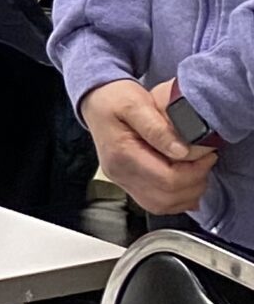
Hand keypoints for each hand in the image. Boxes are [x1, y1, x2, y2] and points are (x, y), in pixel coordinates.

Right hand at [81, 77, 218, 215]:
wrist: (97, 100)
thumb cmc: (115, 98)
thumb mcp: (136, 103)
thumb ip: (158, 128)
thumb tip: (182, 151)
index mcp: (121, 154)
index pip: (168, 179)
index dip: (195, 171)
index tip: (207, 154)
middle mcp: (120, 173)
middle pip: (166, 198)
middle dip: (194, 184)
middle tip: (205, 162)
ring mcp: (122, 181)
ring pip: (161, 206)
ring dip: (187, 194)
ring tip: (196, 171)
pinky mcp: (127, 183)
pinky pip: (155, 203)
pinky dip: (176, 198)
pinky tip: (185, 183)